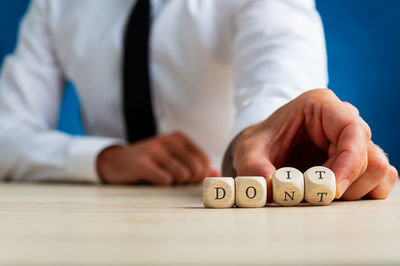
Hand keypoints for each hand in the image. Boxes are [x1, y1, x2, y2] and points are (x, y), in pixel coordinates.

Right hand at [97, 131, 217, 184]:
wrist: (116, 162)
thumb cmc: (150, 161)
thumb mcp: (173, 158)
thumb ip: (195, 165)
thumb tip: (218, 176)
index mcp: (179, 138)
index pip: (204, 160)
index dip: (201, 176)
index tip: (190, 180)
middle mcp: (169, 140)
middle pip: (196, 169)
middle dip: (190, 181)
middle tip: (177, 182)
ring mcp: (155, 150)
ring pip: (182, 175)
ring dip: (175, 183)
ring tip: (164, 178)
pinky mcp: (142, 163)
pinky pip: (165, 180)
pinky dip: (162, 184)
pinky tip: (154, 179)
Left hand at [223, 89, 397, 201]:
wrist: (263, 148)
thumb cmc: (260, 143)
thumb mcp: (248, 151)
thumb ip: (254, 168)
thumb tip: (272, 188)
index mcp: (320, 105)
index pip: (351, 130)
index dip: (347, 162)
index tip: (331, 190)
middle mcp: (343, 120)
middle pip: (370, 155)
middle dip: (346, 183)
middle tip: (316, 194)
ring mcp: (353, 141)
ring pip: (379, 170)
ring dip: (355, 191)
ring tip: (320, 193)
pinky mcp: (357, 160)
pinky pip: (378, 180)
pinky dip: (361, 193)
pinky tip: (331, 193)